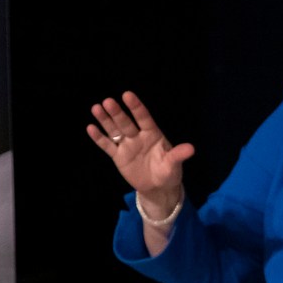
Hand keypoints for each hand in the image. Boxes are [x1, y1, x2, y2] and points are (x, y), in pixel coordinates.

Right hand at [87, 91, 194, 214]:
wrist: (158, 188)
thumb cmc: (169, 172)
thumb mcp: (174, 165)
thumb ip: (178, 155)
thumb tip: (191, 149)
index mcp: (152, 134)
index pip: (143, 118)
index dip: (136, 107)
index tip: (127, 95)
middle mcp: (138, 136)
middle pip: (126, 122)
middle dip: (117, 113)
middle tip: (108, 101)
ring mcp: (127, 145)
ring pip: (114, 130)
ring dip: (105, 120)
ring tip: (96, 108)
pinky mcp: (118, 156)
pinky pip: (107, 146)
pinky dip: (99, 138)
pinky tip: (91, 128)